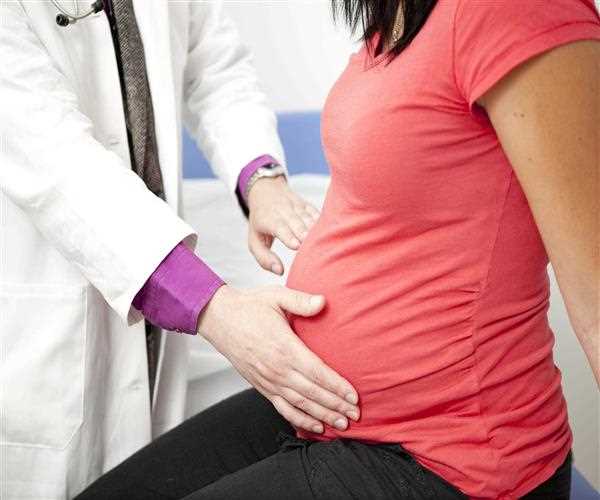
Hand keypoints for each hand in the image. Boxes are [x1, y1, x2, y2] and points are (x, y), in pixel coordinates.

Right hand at [197, 285, 359, 432]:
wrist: (219, 319)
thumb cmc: (249, 307)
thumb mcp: (276, 296)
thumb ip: (301, 301)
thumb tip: (323, 301)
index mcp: (284, 347)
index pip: (317, 372)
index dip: (337, 386)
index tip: (353, 396)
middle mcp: (277, 368)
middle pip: (312, 393)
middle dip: (335, 405)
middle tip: (355, 414)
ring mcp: (268, 380)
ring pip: (300, 404)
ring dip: (322, 416)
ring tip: (340, 424)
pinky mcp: (260, 386)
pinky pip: (282, 407)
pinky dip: (299, 419)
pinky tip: (313, 426)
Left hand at [247, 176, 319, 274]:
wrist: (266, 190)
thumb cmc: (260, 222)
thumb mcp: (254, 240)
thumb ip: (264, 258)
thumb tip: (280, 271)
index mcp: (267, 219)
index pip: (278, 227)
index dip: (288, 235)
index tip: (296, 245)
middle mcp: (282, 211)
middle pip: (296, 222)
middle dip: (304, 233)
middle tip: (312, 245)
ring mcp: (296, 206)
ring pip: (307, 217)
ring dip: (315, 228)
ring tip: (324, 240)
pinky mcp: (307, 205)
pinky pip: (316, 212)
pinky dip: (323, 221)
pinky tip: (331, 230)